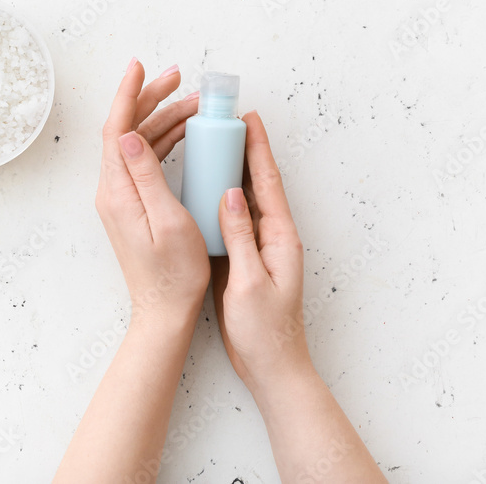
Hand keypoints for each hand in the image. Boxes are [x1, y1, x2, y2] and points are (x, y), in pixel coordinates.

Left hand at [95, 59, 208, 323]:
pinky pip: (146, 162)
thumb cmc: (173, 273)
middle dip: (150, 99)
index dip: (127, 94)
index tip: (139, 66)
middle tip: (179, 78)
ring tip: (195, 104)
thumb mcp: (166, 221)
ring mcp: (123, 198)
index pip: (116, 129)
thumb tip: (127, 135)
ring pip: (138, 144)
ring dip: (163, 120)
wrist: (165, 311)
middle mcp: (114, 191)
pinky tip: (186, 134)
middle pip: (126, 130)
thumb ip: (147, 176)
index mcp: (117, 192)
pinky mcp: (134, 205)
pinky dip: (165, 142)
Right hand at [212, 111, 312, 390]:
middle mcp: (272, 236)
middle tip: (228, 120)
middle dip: (246, 149)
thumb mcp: (250, 282)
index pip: (268, 182)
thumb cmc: (265, 331)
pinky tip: (206, 188)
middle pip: (259, 183)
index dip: (258, 148)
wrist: (271, 367)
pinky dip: (221, 197)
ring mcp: (259, 247)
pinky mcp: (245, 259)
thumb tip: (231, 193)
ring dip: (233, 169)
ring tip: (214, 143)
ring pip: (245, 198)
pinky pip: (233, 218)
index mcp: (279, 238)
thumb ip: (241, 237)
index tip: (248, 118)